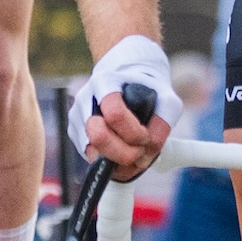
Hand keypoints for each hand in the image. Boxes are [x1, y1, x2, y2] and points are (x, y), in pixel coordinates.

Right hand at [69, 35, 184, 179]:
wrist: (125, 76)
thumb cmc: (146, 88)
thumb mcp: (165, 99)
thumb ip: (162, 123)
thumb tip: (147, 152)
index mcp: (104, 83)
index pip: (115, 115)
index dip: (134, 133)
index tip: (146, 137)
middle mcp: (85, 101)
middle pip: (98, 137)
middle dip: (123, 154)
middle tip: (140, 153)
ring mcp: (77, 119)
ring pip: (93, 154)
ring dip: (120, 162)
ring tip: (136, 155)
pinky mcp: (76, 135)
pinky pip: (93, 159)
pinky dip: (113, 164)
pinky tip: (126, 152)